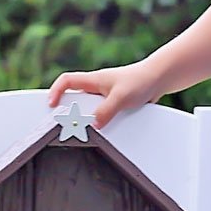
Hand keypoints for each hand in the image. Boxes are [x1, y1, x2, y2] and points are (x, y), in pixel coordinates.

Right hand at [47, 62, 161, 129]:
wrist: (159, 79)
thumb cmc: (140, 80)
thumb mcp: (121, 97)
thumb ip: (106, 110)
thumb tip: (94, 125)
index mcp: (93, 80)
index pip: (66, 81)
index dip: (55, 92)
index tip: (51, 105)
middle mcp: (97, 87)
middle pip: (75, 99)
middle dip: (69, 112)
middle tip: (66, 125)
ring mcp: (105, 96)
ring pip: (89, 109)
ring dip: (87, 120)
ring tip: (86, 131)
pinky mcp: (115, 104)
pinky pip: (102, 115)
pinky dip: (101, 123)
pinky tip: (105, 130)